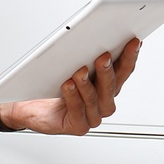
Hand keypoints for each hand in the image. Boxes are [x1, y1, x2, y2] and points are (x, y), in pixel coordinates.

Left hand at [4, 38, 141, 135]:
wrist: (30, 108)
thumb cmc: (52, 87)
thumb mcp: (71, 67)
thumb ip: (86, 57)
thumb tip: (92, 38)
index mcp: (107, 87)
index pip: (123, 71)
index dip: (130, 57)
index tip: (134, 42)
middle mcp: (103, 103)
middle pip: (112, 87)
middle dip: (109, 70)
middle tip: (104, 56)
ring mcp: (92, 116)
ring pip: (94, 99)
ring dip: (88, 84)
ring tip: (81, 71)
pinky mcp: (77, 126)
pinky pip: (77, 110)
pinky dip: (72, 96)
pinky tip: (68, 85)